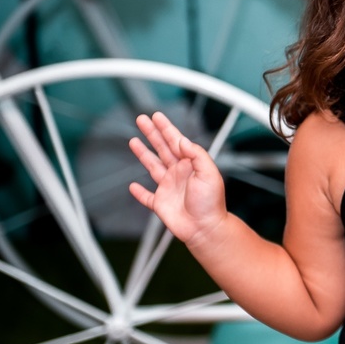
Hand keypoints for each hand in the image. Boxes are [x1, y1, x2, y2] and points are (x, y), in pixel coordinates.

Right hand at [128, 112, 227, 245]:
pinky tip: (133, 186)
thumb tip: (182, 140)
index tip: (157, 116)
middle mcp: (178, 173)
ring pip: (152, 166)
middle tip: (141, 119)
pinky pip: (147, 197)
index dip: (166, 128)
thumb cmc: (211, 202)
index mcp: (190, 165)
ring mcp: (168, 188)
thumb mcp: (209, 173)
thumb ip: (196, 154)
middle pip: (162, 148)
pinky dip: (139, 192)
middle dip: (152, 133)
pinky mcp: (160, 204)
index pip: (176, 141)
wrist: (205, 228)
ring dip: (143, 154)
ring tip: (133, 141)